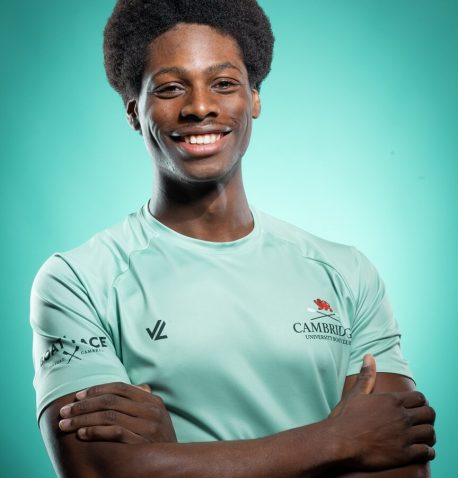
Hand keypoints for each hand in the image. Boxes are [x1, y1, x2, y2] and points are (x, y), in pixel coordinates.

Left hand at [58, 382, 176, 443]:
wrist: (174, 464)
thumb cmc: (158, 441)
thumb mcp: (155, 418)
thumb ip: (142, 403)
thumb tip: (132, 387)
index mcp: (153, 401)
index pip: (120, 388)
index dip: (97, 390)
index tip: (78, 395)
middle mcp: (151, 410)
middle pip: (111, 401)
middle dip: (84, 405)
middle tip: (64, 410)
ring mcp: (148, 426)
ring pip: (109, 415)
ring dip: (83, 419)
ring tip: (65, 424)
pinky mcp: (141, 442)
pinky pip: (114, 432)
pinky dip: (95, 431)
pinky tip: (81, 434)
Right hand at [328, 355, 435, 470]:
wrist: (339, 442)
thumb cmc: (345, 418)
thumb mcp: (356, 394)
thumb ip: (366, 375)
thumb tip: (369, 356)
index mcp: (391, 400)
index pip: (420, 397)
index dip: (420, 402)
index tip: (415, 407)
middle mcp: (401, 416)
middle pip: (429, 414)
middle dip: (426, 417)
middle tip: (419, 421)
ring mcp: (404, 436)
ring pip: (430, 433)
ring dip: (427, 434)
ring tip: (421, 436)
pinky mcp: (404, 454)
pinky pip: (427, 452)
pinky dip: (427, 451)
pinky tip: (419, 450)